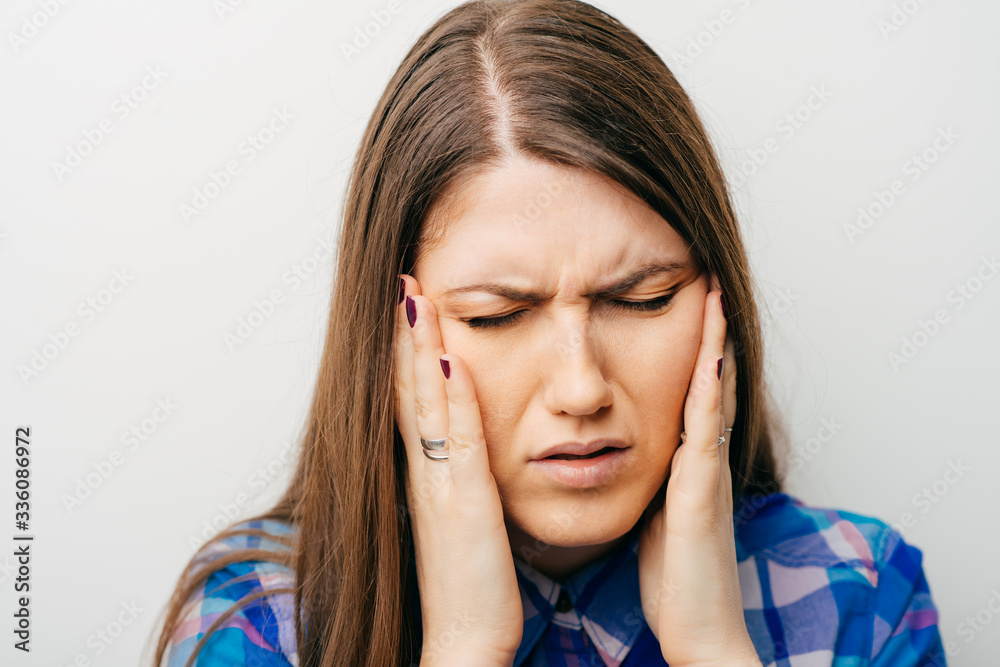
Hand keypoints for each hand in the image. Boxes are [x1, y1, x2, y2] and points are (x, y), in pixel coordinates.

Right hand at [395, 275, 522, 665]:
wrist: (463, 639)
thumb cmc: (468, 581)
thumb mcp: (458, 518)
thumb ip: (455, 478)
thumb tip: (458, 447)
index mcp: (427, 474)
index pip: (411, 398)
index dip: (405, 350)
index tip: (407, 303)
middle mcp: (425, 472)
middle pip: (408, 389)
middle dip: (404, 333)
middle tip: (403, 280)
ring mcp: (441, 486)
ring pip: (426, 404)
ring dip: (420, 349)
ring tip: (416, 298)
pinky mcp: (465, 506)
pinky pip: (458, 443)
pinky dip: (453, 400)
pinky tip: (452, 363)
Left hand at [636, 276, 760, 665]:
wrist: (700, 631)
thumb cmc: (675, 580)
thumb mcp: (657, 517)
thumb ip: (654, 484)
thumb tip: (631, 458)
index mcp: (686, 465)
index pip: (688, 395)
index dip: (691, 351)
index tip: (686, 307)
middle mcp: (701, 461)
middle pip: (706, 383)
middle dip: (708, 334)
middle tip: (708, 282)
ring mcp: (705, 474)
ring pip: (711, 396)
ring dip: (714, 345)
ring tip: (714, 298)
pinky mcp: (701, 493)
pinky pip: (706, 432)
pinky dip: (709, 392)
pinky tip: (709, 358)